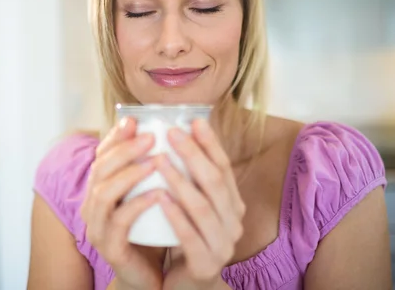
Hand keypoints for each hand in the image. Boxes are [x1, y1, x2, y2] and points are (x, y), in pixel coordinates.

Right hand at [80, 117, 166, 289]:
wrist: (152, 274)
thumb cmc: (154, 229)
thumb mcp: (152, 193)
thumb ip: (153, 167)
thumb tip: (171, 131)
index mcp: (101, 189)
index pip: (101, 156)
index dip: (115, 137)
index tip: (133, 120)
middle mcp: (93, 206)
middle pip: (100, 170)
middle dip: (124, 150)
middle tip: (150, 137)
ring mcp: (98, 228)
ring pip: (103, 195)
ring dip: (129, 174)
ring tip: (155, 161)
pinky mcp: (110, 248)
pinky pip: (118, 224)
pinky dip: (137, 206)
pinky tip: (157, 194)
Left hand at [153, 119, 244, 289]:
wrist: (186, 287)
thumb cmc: (186, 238)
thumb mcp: (192, 205)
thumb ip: (191, 178)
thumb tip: (178, 132)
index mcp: (233, 205)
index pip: (224, 168)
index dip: (210, 143)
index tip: (194, 121)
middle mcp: (234, 223)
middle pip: (215, 182)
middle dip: (193, 154)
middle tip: (171, 132)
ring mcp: (224, 245)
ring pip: (202, 206)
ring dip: (181, 180)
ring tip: (160, 159)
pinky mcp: (207, 265)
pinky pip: (190, 235)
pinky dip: (175, 214)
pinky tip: (159, 196)